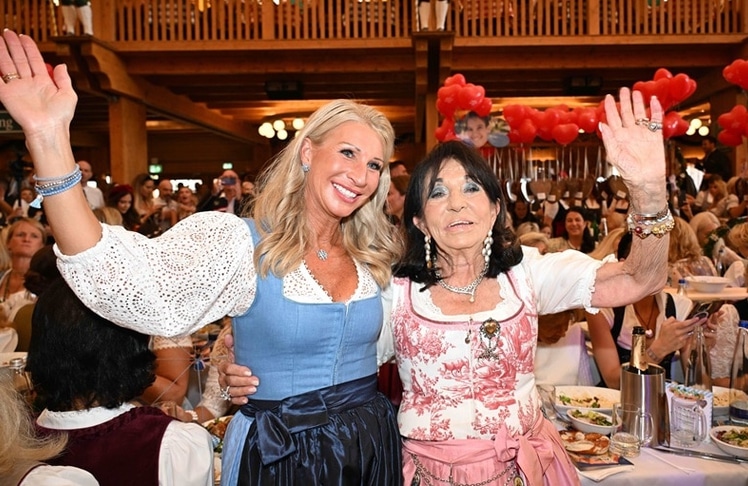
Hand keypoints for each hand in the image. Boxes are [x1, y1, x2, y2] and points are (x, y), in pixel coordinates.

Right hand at [0, 31, 77, 138]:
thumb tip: (62, 65)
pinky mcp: (7, 96)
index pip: (34, 60)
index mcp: (44, 83)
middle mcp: (29, 84)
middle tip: (7, 33)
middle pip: (19, 60)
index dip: (29, 48)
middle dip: (13, 45)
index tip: (24, 37)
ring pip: (7, 65)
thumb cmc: (61, 118)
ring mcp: (17, 89)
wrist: (49, 130)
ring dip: (2, 52)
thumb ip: (64, 79)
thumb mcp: (69, 95)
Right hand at [217, 333, 257, 404]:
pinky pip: (232, 400)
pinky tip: (247, 399)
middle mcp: (223, 378)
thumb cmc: (242, 363)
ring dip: (243, 390)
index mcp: (224, 367)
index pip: (227, 368)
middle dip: (243, 381)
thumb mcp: (238, 354)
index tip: (249, 371)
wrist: (246, 375)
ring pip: (231, 391)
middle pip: (230, 380)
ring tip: (254, 389)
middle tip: (256, 381)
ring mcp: (225, 388)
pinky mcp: (230, 397)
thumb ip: (233, 345)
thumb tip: (229, 336)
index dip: (238, 370)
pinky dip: (239, 400)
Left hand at [599, 88, 665, 211]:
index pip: (612, 119)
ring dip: (638, 103)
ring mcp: (642, 133)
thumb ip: (608, 139)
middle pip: (626, 113)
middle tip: (623, 89)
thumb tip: (602, 124)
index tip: (607, 97)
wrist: (646, 178)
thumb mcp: (614, 155)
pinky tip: (653, 101)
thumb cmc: (628, 170)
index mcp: (618, 137)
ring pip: (640, 114)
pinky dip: (655, 110)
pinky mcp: (655, 136)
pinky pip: (655, 120)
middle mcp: (630, 133)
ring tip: (636, 92)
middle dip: (624, 101)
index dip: (610, 108)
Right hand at [653, 315, 700, 356]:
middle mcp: (678, 333)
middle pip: (691, 327)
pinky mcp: (683, 343)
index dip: (692, 321)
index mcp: (673, 327)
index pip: (685, 323)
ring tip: (704, 325)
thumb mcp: (663, 325)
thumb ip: (671, 320)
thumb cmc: (663, 335)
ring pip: (691, 332)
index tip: (698, 318)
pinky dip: (693, 335)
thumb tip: (677, 318)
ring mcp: (681, 339)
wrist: (662, 346)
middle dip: (699, 323)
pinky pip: (689, 338)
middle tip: (705, 320)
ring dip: (698, 329)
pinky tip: (696, 332)